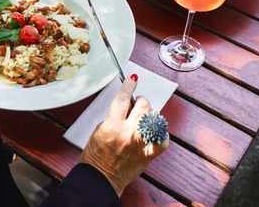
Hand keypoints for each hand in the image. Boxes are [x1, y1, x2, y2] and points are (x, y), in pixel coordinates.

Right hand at [80, 77, 168, 195]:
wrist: (100, 179)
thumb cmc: (96, 157)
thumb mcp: (98, 130)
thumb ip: (113, 117)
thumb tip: (125, 109)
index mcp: (113, 125)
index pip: (123, 98)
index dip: (128, 85)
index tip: (132, 80)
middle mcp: (129, 132)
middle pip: (143, 105)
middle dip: (140, 101)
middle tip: (137, 104)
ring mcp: (141, 143)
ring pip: (154, 118)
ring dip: (149, 115)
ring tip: (143, 119)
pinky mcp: (148, 154)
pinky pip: (163, 139)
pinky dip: (161, 133)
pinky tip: (155, 131)